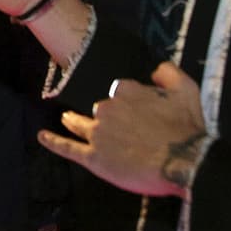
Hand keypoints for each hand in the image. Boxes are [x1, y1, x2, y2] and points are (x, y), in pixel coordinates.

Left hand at [38, 62, 206, 196]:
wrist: (185, 163)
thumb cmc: (187, 128)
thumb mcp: (186, 88)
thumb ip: (167, 72)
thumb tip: (155, 68)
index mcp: (124, 90)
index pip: (117, 90)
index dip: (126, 101)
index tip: (134, 110)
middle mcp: (106, 108)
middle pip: (99, 108)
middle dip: (105, 115)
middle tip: (116, 127)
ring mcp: (98, 133)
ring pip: (79, 123)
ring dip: (72, 120)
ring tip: (67, 119)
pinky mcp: (94, 157)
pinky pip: (67, 147)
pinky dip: (53, 141)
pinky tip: (42, 136)